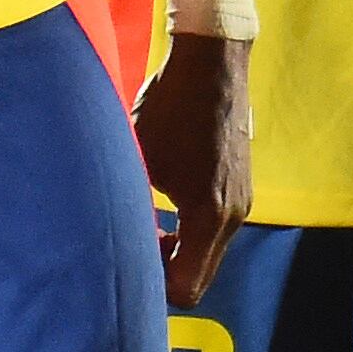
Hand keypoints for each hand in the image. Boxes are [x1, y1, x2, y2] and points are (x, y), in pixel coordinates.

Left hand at [140, 29, 250, 303]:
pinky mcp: (240, 189)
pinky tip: (162, 208)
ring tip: (142, 223)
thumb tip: (109, 243)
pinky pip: (213, 232)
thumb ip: (130, 208)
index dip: (152, 288)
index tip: (125, 262)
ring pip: (207, 254)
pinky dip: (188, 232)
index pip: (186, 288)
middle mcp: (234, 217)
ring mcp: (242, 203)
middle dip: (162, 271)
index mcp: (209, 215)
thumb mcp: (139, 160)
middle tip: (128, 245)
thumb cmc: (168, 107)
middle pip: (199, 277)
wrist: (212, 63)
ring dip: (175, 250)